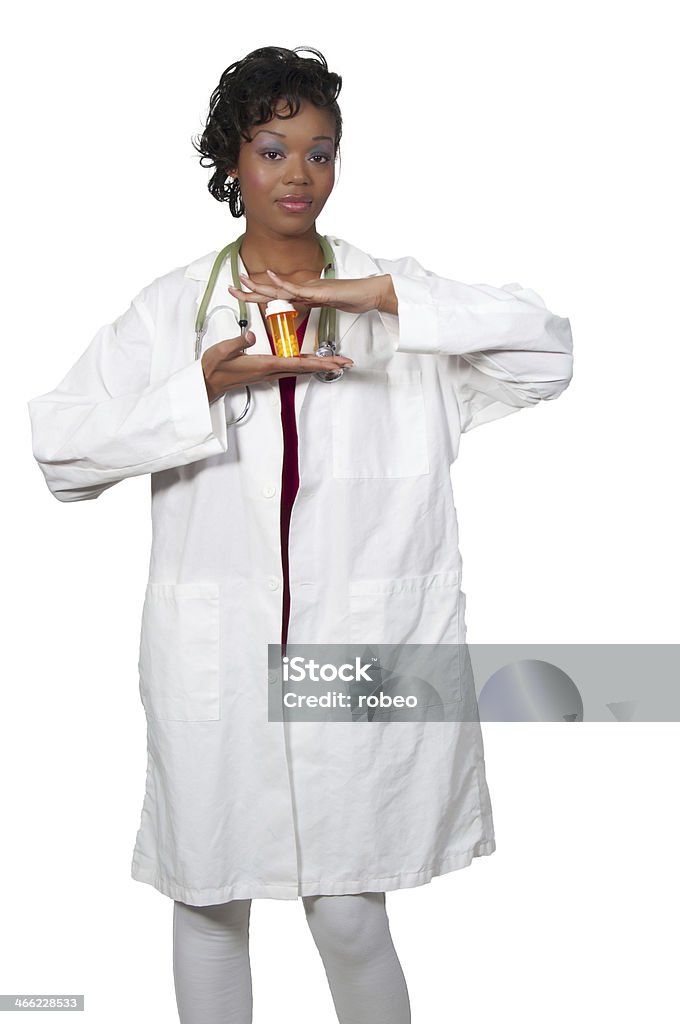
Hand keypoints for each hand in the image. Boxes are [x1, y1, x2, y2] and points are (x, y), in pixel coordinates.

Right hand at [201, 332, 353, 403]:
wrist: (208, 382)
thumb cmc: (214, 368)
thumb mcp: (222, 351)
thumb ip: (238, 343)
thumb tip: (252, 336)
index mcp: (264, 365)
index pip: (296, 364)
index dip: (317, 363)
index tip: (334, 363)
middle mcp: (271, 370)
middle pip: (305, 368)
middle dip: (327, 365)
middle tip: (346, 363)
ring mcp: (269, 372)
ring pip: (300, 368)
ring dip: (319, 365)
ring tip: (337, 362)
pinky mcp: (266, 371)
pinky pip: (291, 367)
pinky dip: (305, 364)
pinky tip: (312, 362)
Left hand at [228, 270, 396, 314]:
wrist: (368, 293)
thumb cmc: (350, 297)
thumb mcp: (324, 304)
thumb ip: (310, 304)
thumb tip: (299, 306)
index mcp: (303, 292)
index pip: (276, 295)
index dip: (258, 294)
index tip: (241, 293)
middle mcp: (303, 288)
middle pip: (272, 290)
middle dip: (250, 290)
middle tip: (231, 288)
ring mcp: (310, 289)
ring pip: (280, 287)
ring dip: (260, 285)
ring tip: (243, 280)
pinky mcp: (318, 292)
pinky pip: (298, 288)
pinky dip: (283, 283)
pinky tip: (272, 277)